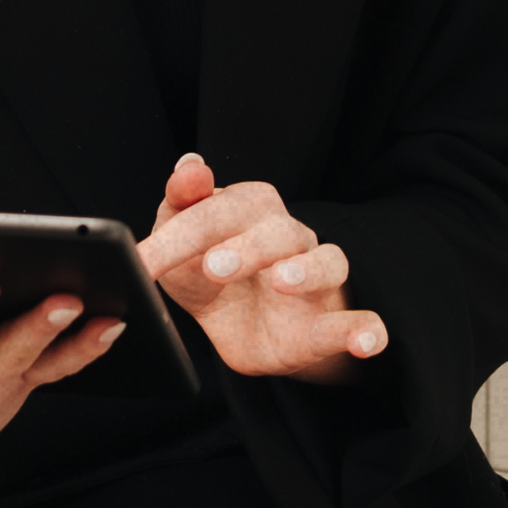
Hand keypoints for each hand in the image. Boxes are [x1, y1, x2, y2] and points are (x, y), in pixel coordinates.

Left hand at [139, 155, 386, 384]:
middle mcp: (290, 236)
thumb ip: (181, 203)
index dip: (177, 237)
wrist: (238, 325)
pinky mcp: (330, 322)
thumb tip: (190, 164)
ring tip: (281, 281)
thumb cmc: (209, 270)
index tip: (141, 262)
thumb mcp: (181, 239)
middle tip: (213, 266)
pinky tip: (365, 342)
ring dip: (307, 271)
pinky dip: (366, 329)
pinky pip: (360, 319)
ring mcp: (315, 278)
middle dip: (248, 247)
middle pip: (279, 232)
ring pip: (328, 262)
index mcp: (250, 208)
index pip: (216, 213)